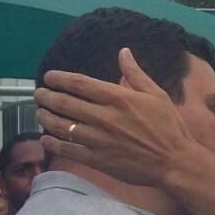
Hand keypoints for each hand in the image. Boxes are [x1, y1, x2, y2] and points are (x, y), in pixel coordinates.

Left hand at [34, 48, 196, 187]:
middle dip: (47, 96)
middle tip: (38, 94)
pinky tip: (46, 139)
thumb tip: (123, 52)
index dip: (59, 78)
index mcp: (118, 98)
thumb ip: (136, 74)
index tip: (49, 76)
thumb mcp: (157, 95)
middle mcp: (104, 117)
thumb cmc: (169, 127)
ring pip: (62, 126)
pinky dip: (53, 143)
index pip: (79, 83)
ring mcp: (98, 139)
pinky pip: (68, 150)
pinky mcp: (97, 159)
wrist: (175, 162)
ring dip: (46, 117)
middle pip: (65, 103)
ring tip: (39, 112)